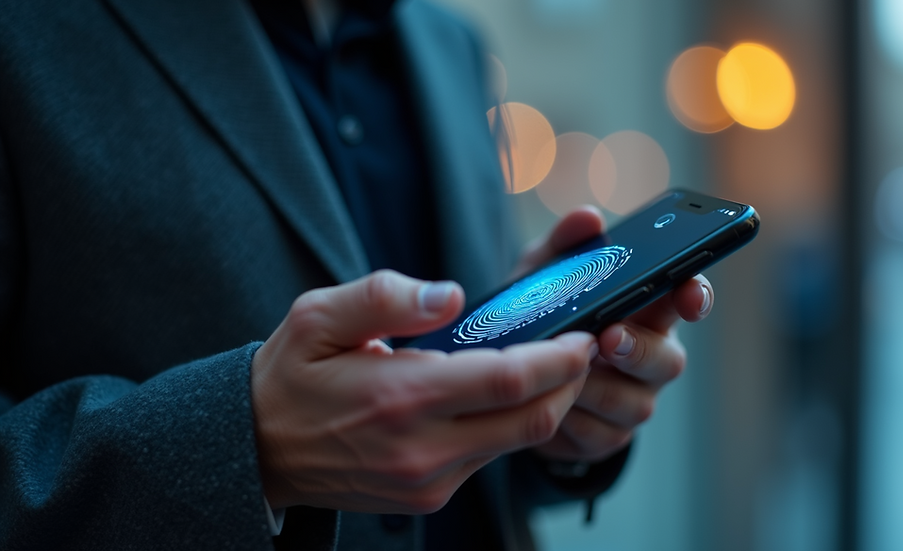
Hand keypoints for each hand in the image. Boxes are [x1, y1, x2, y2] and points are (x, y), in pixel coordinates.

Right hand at [251, 270, 595, 512]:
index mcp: (402, 396)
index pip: (509, 379)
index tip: (582, 334)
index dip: (559, 357)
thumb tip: (451, 295)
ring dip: (544, 405)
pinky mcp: (428, 495)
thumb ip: (387, 297)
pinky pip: (489, 459)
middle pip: (532, 420)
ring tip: (548, 367)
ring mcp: (428, 480)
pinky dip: (510, 426)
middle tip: (580, 348)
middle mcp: (423, 448)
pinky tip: (503, 397)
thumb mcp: (319, 317)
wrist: (258, 450)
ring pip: (517, 443)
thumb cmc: (290, 377)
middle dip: (570, 383)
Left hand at [521, 206, 713, 462]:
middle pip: (668, 360)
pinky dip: (572, 418)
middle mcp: (651, 356)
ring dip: (595, 387)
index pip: (687, 299)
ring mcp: (633, 399)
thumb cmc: (542, 316)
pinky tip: (550, 402)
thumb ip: (564, 245)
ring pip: (634, 402)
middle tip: (608, 337)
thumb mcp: (543, 275)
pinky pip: (599, 434)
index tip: (688, 293)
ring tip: (561, 371)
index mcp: (646, 310)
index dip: (695, 296)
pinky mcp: (608, 436)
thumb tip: (588, 217)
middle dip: (639, 349)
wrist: (513, 379)